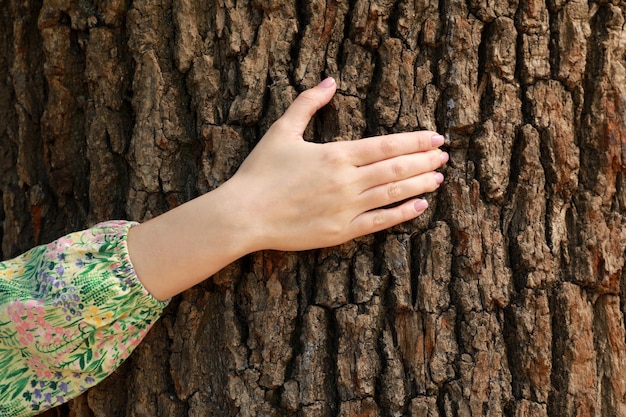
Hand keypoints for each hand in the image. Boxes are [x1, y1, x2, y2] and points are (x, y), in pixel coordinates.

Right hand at [228, 77, 446, 250]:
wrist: (244, 214)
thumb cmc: (260, 172)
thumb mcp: (281, 131)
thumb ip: (308, 103)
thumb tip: (330, 81)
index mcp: (337, 155)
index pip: (387, 145)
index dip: (415, 141)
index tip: (436, 138)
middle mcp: (348, 181)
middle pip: (396, 168)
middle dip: (424, 160)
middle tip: (445, 156)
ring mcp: (347, 208)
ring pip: (393, 193)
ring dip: (420, 184)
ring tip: (439, 177)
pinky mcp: (341, 232)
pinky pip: (380, 222)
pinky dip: (403, 213)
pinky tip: (420, 206)